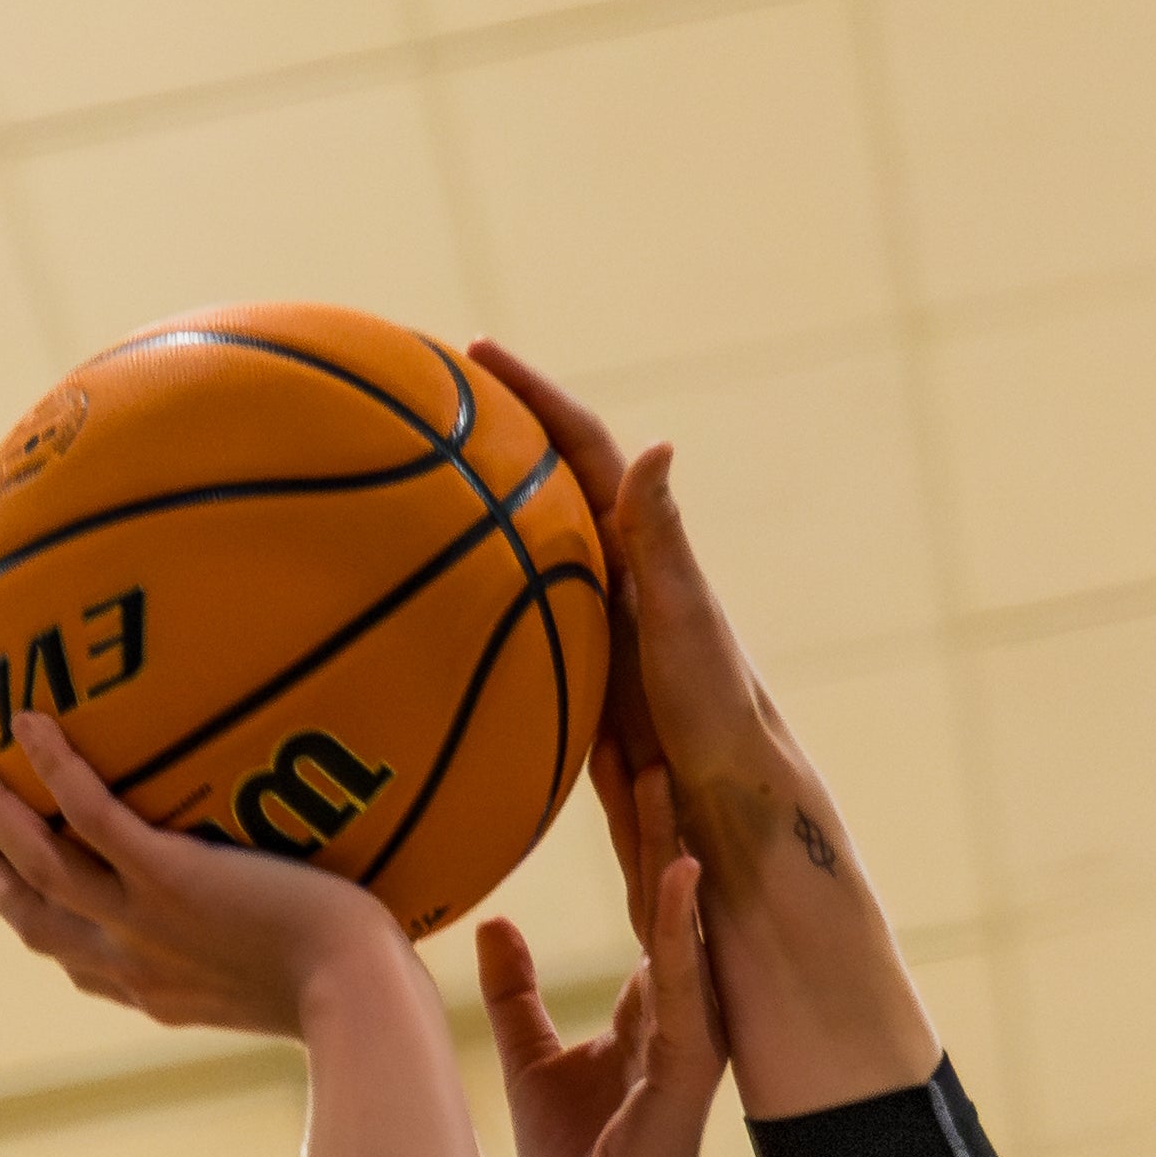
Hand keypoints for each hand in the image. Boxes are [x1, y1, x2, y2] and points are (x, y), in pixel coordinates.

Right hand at [0, 709, 405, 1037]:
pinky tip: (30, 722)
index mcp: (160, 997)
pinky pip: (91, 815)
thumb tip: (304, 921)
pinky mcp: (170, 880)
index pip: (80, 966)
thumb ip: (272, 956)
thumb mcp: (298, 986)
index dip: (36, 925)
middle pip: (35, 918)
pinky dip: (55, 767)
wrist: (360, 1001)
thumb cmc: (355, 995)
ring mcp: (145, 923)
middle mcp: (136, 965)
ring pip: (40, 864)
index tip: (13, 893)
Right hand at [472, 341, 805, 937]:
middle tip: (437, 397)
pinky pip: (523, 618)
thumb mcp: (684, 621)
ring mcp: (600, 627)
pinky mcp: (585, 677)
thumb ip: (661, 542)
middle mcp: (620, 576)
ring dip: (486, 511)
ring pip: (532, 549)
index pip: (582, 450)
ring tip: (425, 478)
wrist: (731, 802)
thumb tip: (654, 447)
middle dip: (500, 436)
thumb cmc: (718, 712)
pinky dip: (486, 593)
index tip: (475, 354)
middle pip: (550, 484)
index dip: (533, 396)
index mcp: (642, 549)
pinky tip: (444, 602)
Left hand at [477, 764, 724, 1156]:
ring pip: (687, 920)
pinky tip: (677, 872)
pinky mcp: (692, 1069)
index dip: (634, 824)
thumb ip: (518, 992)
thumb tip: (495, 925)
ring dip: (674, 845)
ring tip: (664, 768)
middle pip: (672, 887)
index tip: (624, 745)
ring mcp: (693, 1034)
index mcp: (654, 1000)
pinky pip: (687, 983)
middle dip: (661, 809)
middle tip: (649, 722)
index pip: (645, 892)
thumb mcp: (530, 1059)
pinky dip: (680, 927)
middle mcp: (683, 1005)